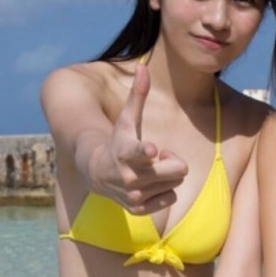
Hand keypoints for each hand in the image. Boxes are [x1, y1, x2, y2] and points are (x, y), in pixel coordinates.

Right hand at [93, 64, 187, 212]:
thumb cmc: (118, 141)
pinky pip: (169, 198)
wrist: (97, 174)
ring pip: (174, 184)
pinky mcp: (138, 209)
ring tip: (149, 170)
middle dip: (173, 162)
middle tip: (158, 157)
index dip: (146, 152)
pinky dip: (164, 191)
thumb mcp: (127, 120)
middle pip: (178, 170)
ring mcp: (134, 195)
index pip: (138, 152)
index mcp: (125, 152)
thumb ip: (138, 95)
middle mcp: (129, 177)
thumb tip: (143, 66)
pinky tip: (149, 184)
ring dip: (166, 176)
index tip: (151, 150)